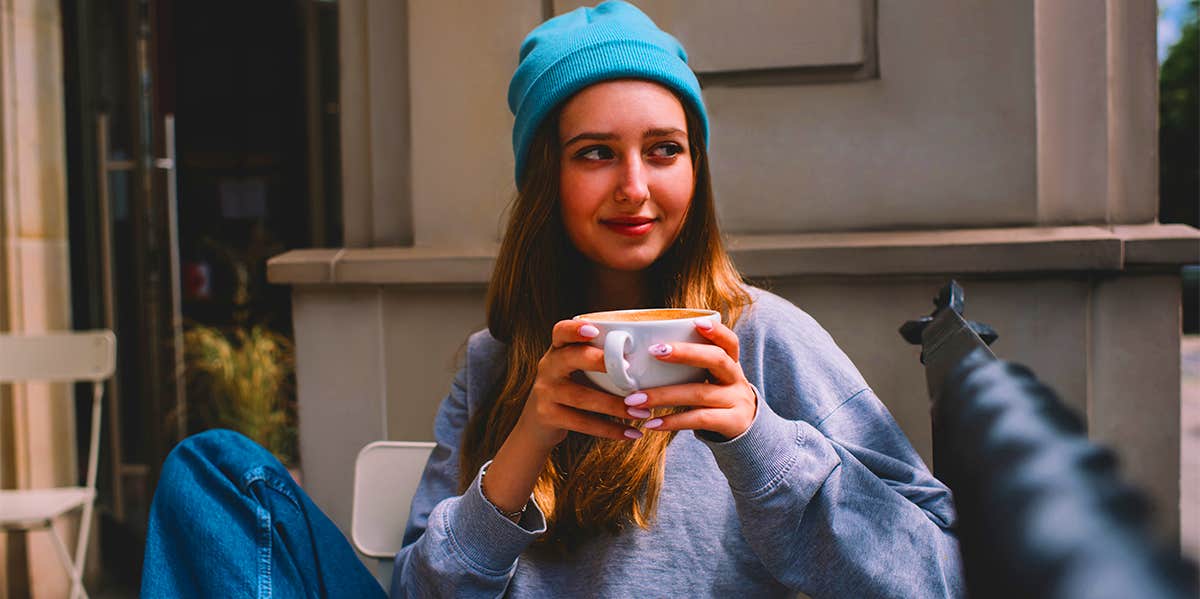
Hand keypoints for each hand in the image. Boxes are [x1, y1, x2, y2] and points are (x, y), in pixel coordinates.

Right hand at [513, 319, 640, 451]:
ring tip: (642, 413)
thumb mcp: (576, 369)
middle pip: (571, 358)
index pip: (561, 331)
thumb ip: (599, 358)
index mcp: (558, 350)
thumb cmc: (571, 388)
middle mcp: (548, 367)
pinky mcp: (548, 416)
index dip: (575, 329)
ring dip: (615, 405)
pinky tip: (632, 433)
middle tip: (629, 368)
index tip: (594, 330)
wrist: (538, 422)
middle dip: (600, 361)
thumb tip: (649, 356)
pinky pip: (582, 423)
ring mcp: (545, 392)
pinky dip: (610, 429)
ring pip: (581, 396)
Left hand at [625, 319, 756, 439]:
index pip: (729, 341)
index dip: (716, 330)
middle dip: (685, 353)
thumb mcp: (713, 378)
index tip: (695, 321)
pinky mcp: (732, 423)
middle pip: (716, 359)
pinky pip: (699, 419)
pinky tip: (651, 424)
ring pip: (699, 393)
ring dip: (663, 395)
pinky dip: (673, 421)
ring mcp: (736, 401)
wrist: (747, 431)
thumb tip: (641, 354)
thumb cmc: (717, 397)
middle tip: (653, 351)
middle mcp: (736, 379)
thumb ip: (691, 365)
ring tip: (634, 400)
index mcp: (731, 362)